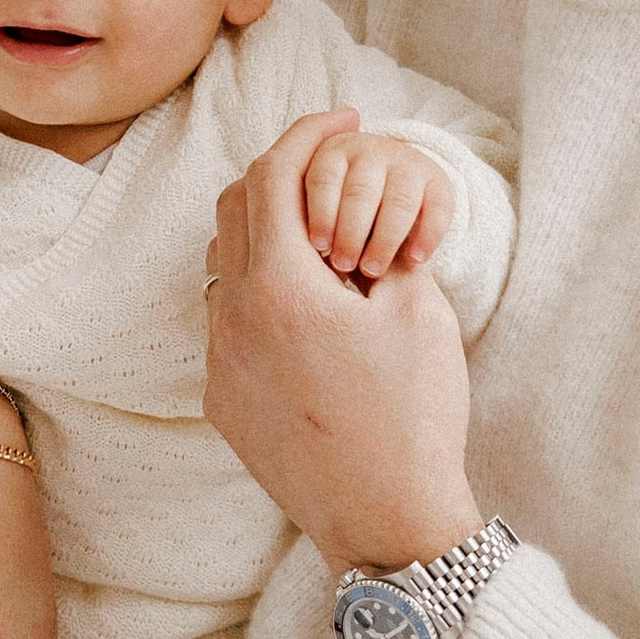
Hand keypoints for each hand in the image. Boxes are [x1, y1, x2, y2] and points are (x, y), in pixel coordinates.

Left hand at [205, 112, 480, 571]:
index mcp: (282, 288)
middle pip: (233, 210)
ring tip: (322, 242)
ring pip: (223, 267)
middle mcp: (234, 319)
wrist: (387, 520)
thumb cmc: (415, 415)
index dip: (307, 133)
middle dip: (280, 175)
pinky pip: (227, 323)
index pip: (272, 175)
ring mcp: (221, 364)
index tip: (342, 117)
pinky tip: (307, 311)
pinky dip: (259, 296)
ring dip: (265, 238)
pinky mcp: (222, 402)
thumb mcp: (418, 312)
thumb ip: (380, 245)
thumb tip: (357, 220)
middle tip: (329, 167)